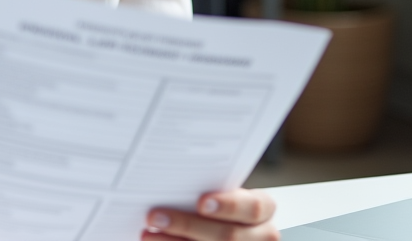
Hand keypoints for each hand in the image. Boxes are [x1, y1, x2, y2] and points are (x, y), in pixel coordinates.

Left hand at [144, 188, 278, 240]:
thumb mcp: (222, 195)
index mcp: (264, 209)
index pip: (253, 207)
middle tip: (155, 216)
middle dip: (188, 225)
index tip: (200, 202)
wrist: (225, 230)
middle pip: (228, 236)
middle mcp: (264, 236)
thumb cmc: (221, 207)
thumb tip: (172, 177)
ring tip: (147, 233)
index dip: (228, 205)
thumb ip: (207, 190)